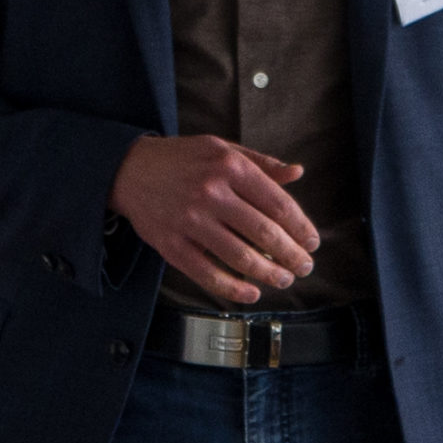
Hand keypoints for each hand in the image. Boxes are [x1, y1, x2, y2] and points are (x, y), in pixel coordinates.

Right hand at [109, 135, 319, 305]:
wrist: (130, 170)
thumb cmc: (184, 159)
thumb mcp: (224, 149)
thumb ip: (262, 163)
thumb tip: (297, 173)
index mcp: (230, 167)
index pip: (277, 203)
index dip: (300, 227)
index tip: (312, 242)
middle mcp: (212, 193)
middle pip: (263, 232)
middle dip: (290, 254)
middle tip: (305, 267)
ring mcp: (190, 221)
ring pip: (239, 256)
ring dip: (268, 273)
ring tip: (284, 279)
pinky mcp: (170, 244)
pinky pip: (206, 273)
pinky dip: (232, 287)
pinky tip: (251, 293)